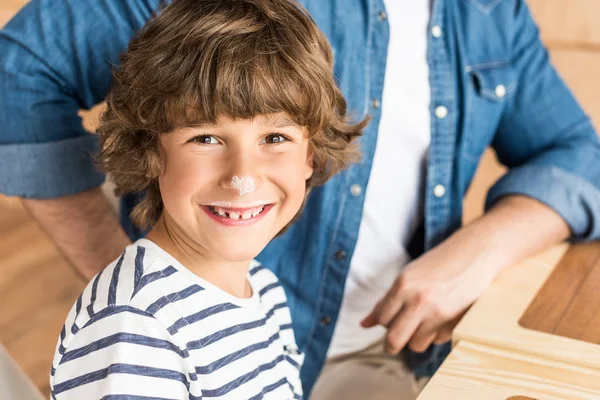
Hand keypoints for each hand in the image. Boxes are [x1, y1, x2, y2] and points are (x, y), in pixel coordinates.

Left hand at [360, 196, 570, 354]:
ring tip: (421, 325)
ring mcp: (438, 313)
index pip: (381, 318)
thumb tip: (364, 324)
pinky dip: (436, 335)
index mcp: (403, 284)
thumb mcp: (410, 275)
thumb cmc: (441, 261)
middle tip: (394, 344)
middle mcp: (418, 300)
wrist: (477, 252)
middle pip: (394, 340)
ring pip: (416, 344)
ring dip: (416, 339)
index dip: (382, 324)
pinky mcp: (455, 322)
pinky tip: (441, 318)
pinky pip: (437, 340)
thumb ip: (388, 300)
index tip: (388, 324)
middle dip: (392, 345)